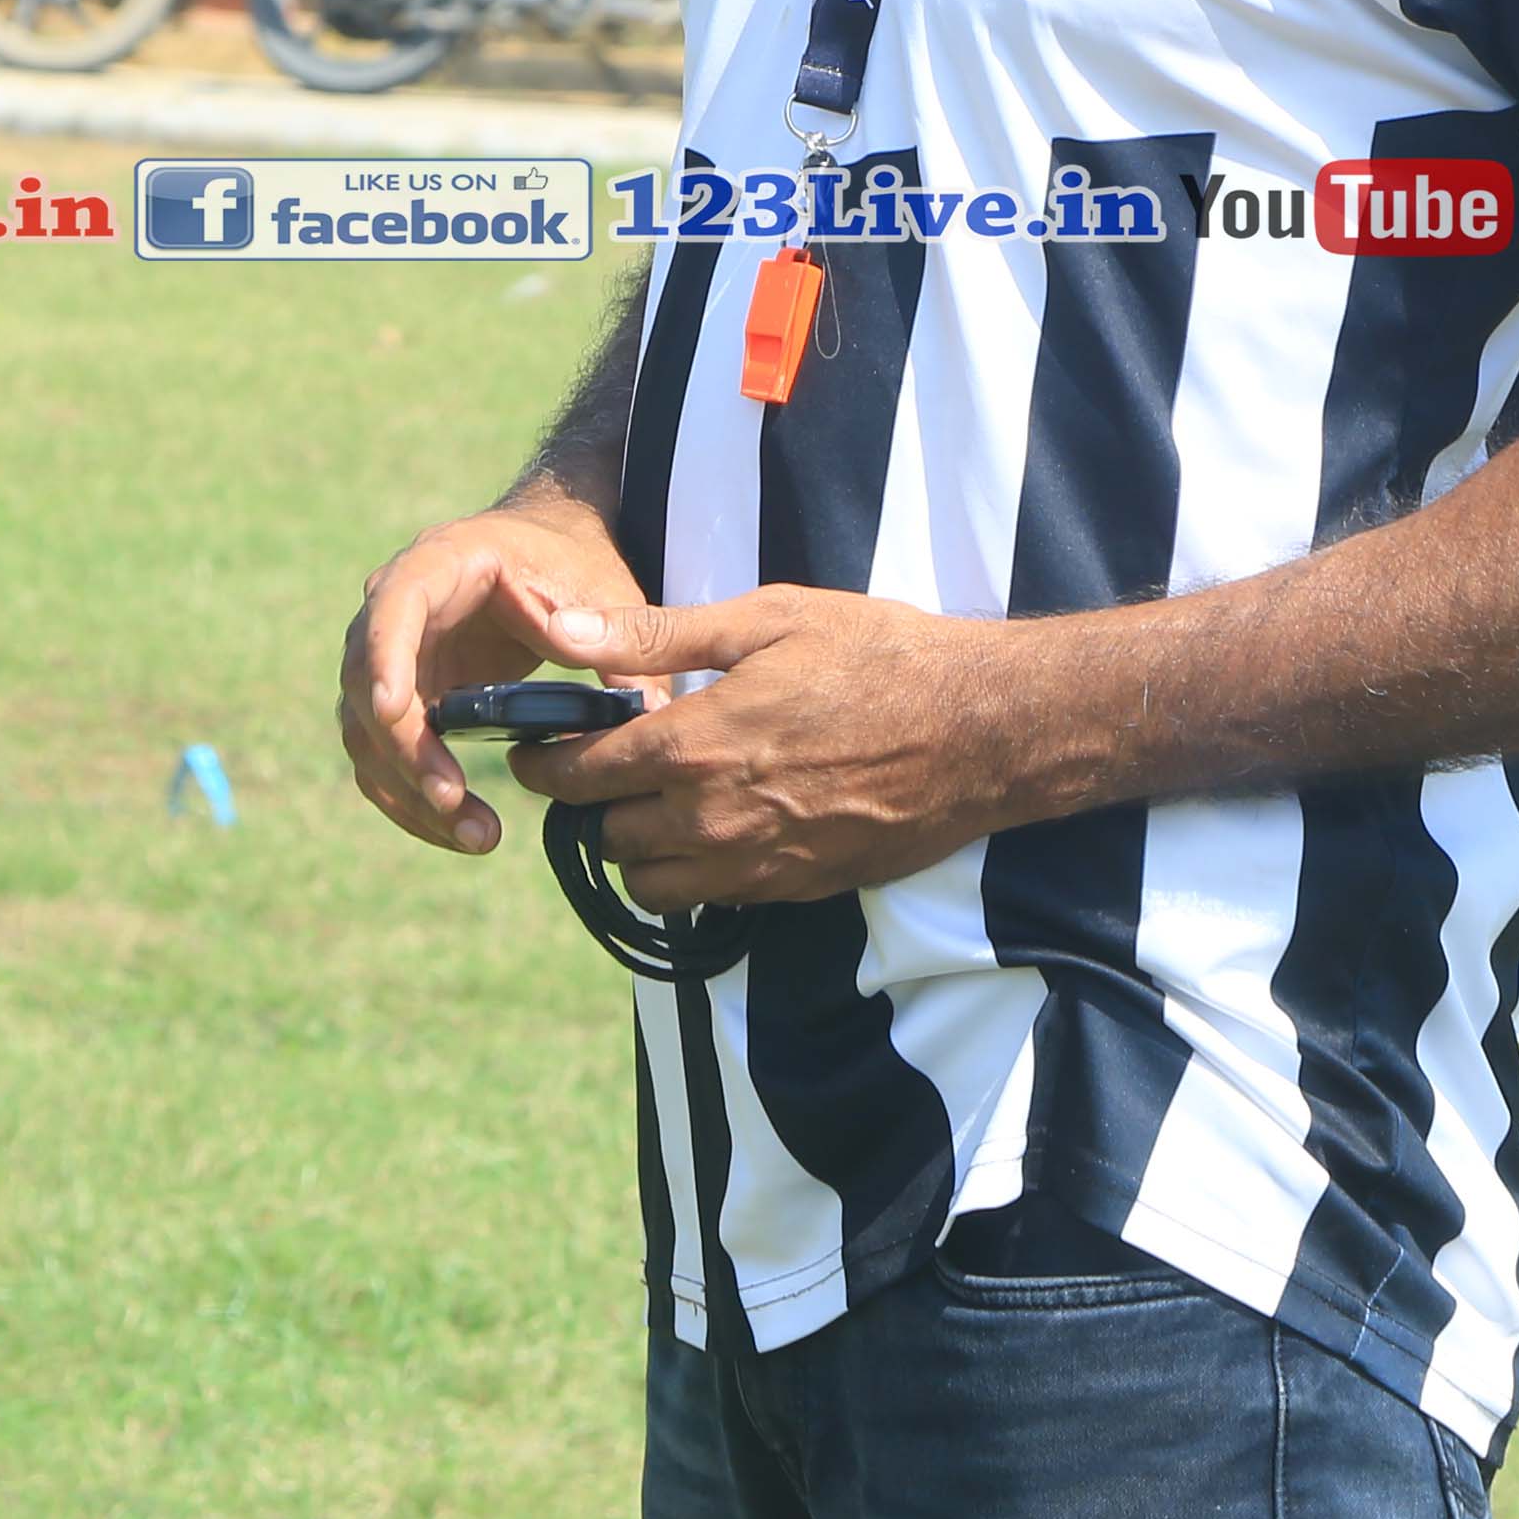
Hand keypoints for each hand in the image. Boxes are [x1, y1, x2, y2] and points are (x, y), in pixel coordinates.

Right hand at [336, 498, 649, 856]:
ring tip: (478, 835)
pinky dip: (412, 799)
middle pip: (368, 683)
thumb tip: (643, 709)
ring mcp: (392, 657)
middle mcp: (397, 608)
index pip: (393, 604)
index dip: (387, 656)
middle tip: (452, 801)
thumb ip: (620, 640)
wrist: (548, 552)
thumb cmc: (572, 563)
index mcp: (442, 561)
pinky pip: (385, 757)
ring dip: (408, 790)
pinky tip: (463, 830)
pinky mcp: (402, 699)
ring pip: (368, 733)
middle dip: (405, 749)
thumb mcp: (602, 587)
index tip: (396, 711)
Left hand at [525, 582, 1053, 907]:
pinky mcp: (792, 890)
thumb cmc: (878, 656)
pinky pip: (709, 900)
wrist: (980, 730)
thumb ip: (657, 634)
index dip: (545, 764)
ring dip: (641, 847)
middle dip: (596, 801)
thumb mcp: (768, 619)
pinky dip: (696, 871)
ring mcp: (753, 863)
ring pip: (649, 882)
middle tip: (611, 766)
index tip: (538, 751)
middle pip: (606, 834)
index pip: (578, 775)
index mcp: (695, 743)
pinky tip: (721, 824)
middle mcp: (713, 817)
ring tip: (663, 802)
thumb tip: (563, 631)